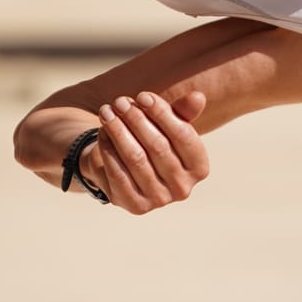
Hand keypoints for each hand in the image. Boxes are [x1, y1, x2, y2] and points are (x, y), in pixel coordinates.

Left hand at [77, 89, 210, 213]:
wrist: (127, 168)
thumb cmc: (153, 140)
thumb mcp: (168, 124)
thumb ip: (183, 112)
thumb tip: (197, 97)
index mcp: (199, 168)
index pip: (183, 136)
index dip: (163, 114)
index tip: (143, 96)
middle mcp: (183, 188)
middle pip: (158, 146)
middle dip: (137, 120)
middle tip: (120, 102)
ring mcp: (159, 200)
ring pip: (136, 158)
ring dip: (118, 131)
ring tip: (106, 111)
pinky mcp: (135, 206)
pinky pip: (118, 173)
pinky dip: (108, 149)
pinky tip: (102, 131)